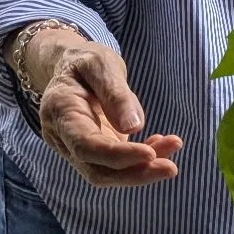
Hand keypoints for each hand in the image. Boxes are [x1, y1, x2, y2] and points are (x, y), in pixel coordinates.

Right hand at [13, 27, 182, 186]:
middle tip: (170, 167)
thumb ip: (115, 94)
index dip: (118, 155)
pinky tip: (160, 145)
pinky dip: (140, 160)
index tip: (149, 153)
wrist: (71, 65)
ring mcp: (76, 148)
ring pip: (107, 172)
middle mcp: (63, 137)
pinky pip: (116, 165)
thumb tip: (134, 127)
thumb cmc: (86, 61)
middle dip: (134, 173)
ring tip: (173, 147)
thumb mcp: (101, 64)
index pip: (86, 145)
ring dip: (142, 169)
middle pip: (96, 169)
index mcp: (60, 112)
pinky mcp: (94, 151)